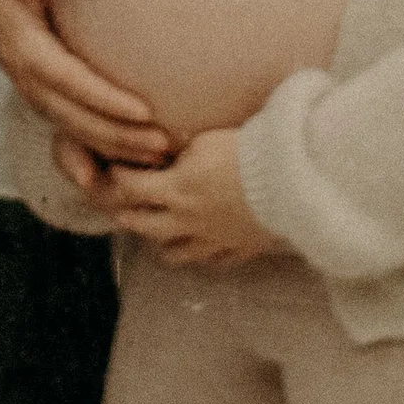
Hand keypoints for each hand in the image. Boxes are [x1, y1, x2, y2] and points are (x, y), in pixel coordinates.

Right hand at [0, 0, 173, 164]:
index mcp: (27, 52)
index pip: (71, 82)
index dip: (106, 99)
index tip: (143, 111)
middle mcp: (31, 82)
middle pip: (78, 118)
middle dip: (119, 136)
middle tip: (163, 145)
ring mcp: (37, 96)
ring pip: (78, 132)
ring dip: (117, 148)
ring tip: (159, 157)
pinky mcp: (47, 100)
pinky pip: (76, 131)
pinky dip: (105, 148)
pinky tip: (138, 155)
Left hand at [67, 125, 286, 268]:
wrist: (289, 178)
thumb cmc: (247, 151)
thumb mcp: (204, 142)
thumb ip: (180, 156)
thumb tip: (169, 160)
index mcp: (175, 189)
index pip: (131, 187)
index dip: (118, 177)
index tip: (114, 169)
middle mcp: (187, 219)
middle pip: (144, 226)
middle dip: (128, 215)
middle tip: (123, 206)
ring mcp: (212, 239)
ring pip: (174, 253)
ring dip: (162, 242)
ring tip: (159, 232)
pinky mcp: (239, 248)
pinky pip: (214, 261)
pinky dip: (204, 255)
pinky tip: (202, 246)